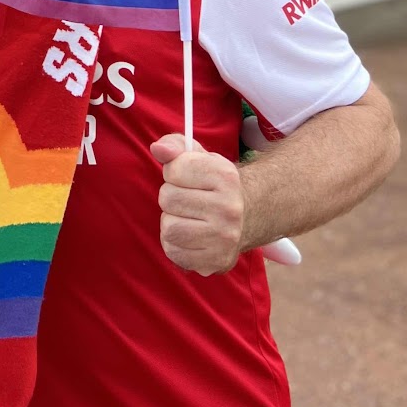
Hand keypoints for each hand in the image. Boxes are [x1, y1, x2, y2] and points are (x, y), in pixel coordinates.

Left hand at [149, 134, 243, 275]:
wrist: (249, 215)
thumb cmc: (214, 183)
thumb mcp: (199, 156)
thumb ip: (174, 145)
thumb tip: (158, 149)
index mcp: (225, 176)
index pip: (174, 169)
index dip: (173, 172)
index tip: (185, 177)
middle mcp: (229, 208)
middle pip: (167, 199)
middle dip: (170, 197)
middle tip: (187, 199)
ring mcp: (225, 238)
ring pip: (169, 228)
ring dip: (171, 221)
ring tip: (187, 217)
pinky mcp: (217, 260)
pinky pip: (174, 252)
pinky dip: (175, 244)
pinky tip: (189, 236)